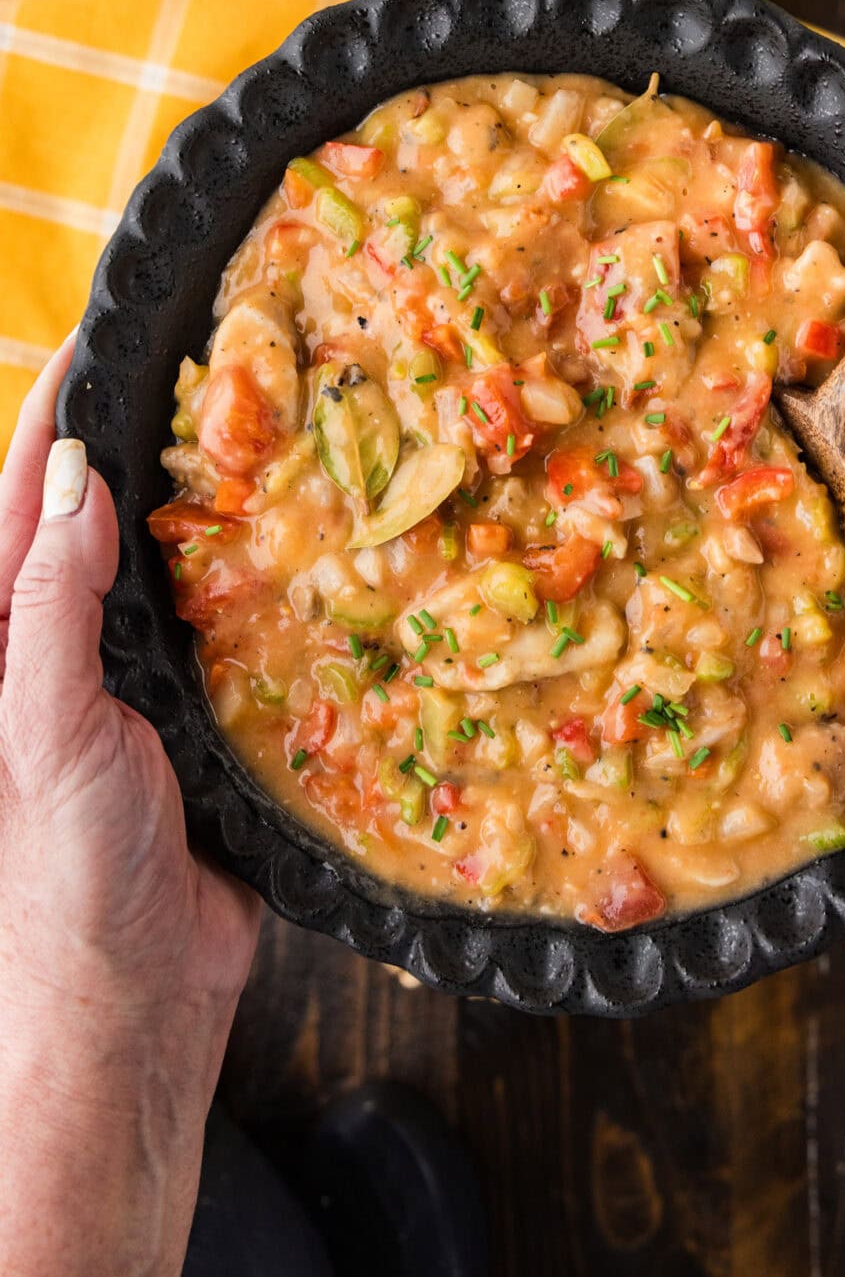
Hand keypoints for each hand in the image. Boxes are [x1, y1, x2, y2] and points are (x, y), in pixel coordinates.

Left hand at [0, 338, 259, 1276]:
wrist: (137, 1006)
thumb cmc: (59, 881)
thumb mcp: (43, 731)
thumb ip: (52, 608)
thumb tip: (69, 481)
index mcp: (10, 640)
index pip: (26, 497)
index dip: (61, 413)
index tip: (106, 335)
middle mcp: (73, 649)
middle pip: (109, 519)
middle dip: (150, 442)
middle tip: (217, 367)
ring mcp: (146, 684)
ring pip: (185, 571)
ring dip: (221, 509)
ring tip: (275, 436)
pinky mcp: (212, 725)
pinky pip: (245, 639)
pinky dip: (275, 593)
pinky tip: (316, 557)